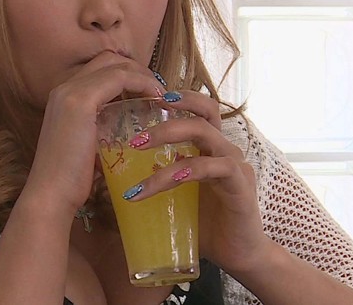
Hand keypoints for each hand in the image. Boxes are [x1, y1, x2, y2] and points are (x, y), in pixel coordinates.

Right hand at [21, 52, 166, 219]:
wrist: (51, 194)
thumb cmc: (70, 180)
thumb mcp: (86, 146)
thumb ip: (99, 130)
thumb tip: (123, 132)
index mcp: (62, 97)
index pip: (99, 68)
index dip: (127, 73)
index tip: (147, 91)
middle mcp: (63, 88)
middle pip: (107, 59)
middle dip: (137, 69)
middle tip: (157, 89)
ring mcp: (70, 92)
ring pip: (115, 64)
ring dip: (143, 74)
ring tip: (161, 93)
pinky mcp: (80, 101)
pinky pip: (120, 78)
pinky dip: (142, 83)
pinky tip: (156, 98)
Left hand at [121, 90, 269, 273]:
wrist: (239, 255)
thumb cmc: (205, 223)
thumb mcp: (176, 196)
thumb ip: (156, 179)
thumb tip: (111, 179)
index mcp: (211, 146)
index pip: (199, 108)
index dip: (177, 97)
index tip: (145, 99)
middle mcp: (225, 148)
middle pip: (202, 112)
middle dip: (165, 118)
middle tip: (134, 135)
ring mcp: (235, 164)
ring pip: (204, 134)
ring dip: (168, 138)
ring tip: (137, 150)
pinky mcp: (241, 185)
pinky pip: (215, 167)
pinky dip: (187, 170)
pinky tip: (166, 180)